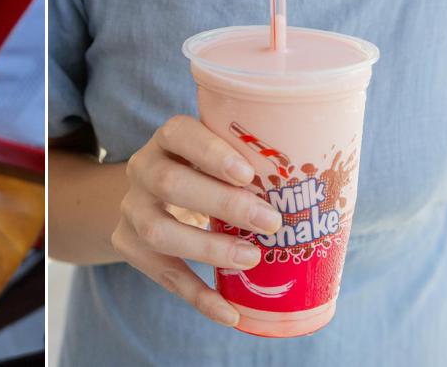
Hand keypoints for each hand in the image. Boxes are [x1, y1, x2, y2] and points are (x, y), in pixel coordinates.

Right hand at [112, 115, 282, 326]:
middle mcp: (142, 169)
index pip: (179, 133)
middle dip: (223, 204)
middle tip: (270, 222)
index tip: (248, 174)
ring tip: (252, 259)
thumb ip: (249, 163)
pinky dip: (199, 297)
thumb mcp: (217, 158)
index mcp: (168, 140)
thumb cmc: (204, 173)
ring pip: (159, 231)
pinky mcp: (129, 245)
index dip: (211, 152)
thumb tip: (317, 183)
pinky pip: (163, 275)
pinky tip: (230, 312)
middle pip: (170, 183)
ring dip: (209, 249)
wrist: (149, 196)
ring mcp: (132, 209)